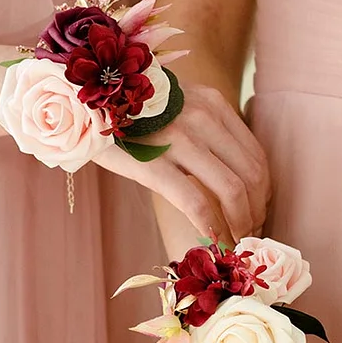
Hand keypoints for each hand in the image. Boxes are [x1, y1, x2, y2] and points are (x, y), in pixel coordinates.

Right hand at [93, 83, 269, 241]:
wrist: (78, 101)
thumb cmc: (126, 112)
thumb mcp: (174, 107)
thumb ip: (203, 130)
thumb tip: (230, 178)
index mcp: (212, 102)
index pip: (255, 154)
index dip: (263, 192)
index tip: (257, 213)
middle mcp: (202, 116)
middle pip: (251, 175)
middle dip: (256, 212)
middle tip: (249, 234)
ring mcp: (178, 137)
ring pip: (231, 190)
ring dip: (240, 223)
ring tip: (234, 241)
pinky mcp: (152, 162)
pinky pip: (195, 202)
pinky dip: (211, 227)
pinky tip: (212, 240)